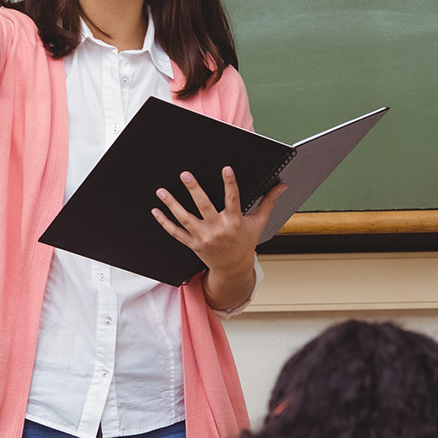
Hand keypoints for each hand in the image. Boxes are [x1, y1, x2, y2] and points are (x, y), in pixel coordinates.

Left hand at [152, 168, 287, 277]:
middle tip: (186, 174)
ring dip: (172, 205)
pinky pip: (176, 233)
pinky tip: (156, 211)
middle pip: (204, 207)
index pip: (233, 200)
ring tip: (162, 191)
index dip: (230, 184)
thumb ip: (268, 202)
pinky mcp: (193, 244)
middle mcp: (218, 230)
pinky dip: (165, 223)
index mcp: (234, 222)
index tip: (226, 168)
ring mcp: (203, 238)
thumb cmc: (246, 242)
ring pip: (186, 219)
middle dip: (194, 190)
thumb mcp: (258, 222)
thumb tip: (281, 185)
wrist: (234, 268)